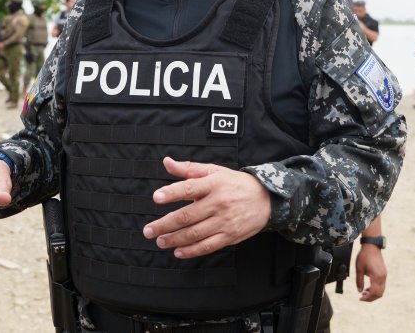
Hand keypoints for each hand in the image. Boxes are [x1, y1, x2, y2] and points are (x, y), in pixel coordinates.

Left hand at [142, 157, 270, 259]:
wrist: (266, 199)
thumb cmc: (235, 184)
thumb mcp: (214, 171)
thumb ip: (188, 169)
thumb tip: (166, 162)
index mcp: (214, 184)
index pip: (190, 188)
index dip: (172, 193)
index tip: (156, 197)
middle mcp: (219, 203)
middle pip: (188, 216)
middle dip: (165, 224)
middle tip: (149, 230)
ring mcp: (224, 221)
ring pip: (195, 233)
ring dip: (175, 239)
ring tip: (160, 241)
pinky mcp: (230, 236)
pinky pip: (208, 246)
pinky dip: (191, 251)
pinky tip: (178, 251)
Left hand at [354, 244, 386, 301]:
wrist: (372, 246)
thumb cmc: (364, 256)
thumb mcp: (359, 269)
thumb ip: (359, 281)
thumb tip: (359, 291)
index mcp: (376, 276)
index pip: (374, 292)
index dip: (367, 298)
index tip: (360, 298)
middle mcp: (382, 277)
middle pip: (379, 294)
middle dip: (371, 298)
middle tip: (362, 297)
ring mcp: (384, 275)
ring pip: (381, 290)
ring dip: (373, 294)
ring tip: (364, 292)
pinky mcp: (384, 273)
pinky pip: (382, 285)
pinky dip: (376, 289)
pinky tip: (368, 287)